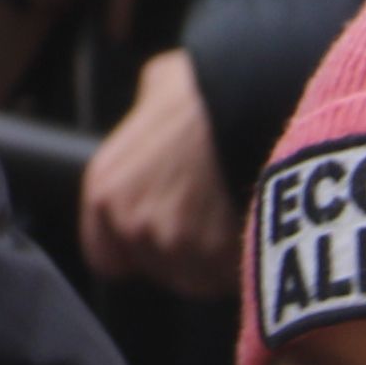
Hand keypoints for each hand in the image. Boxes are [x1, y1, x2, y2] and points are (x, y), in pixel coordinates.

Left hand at [79, 48, 241, 292]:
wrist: (261, 105)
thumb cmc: (208, 89)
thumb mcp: (159, 85)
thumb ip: (145, 116)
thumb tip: (154, 111)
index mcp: (105, 191)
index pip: (104, 256)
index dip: (132, 247)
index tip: (160, 231)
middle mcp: (132, 227)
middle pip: (157, 268)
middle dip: (182, 250)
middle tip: (210, 214)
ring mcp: (179, 251)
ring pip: (198, 278)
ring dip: (215, 261)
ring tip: (235, 218)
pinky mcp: (225, 266)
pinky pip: (234, 279)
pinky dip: (247, 263)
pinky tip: (258, 228)